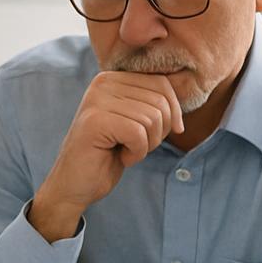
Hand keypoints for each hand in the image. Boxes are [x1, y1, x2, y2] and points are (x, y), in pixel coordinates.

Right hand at [30, 71, 183, 240]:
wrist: (75, 185)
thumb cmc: (108, 154)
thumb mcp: (134, 121)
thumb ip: (152, 102)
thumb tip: (186, 92)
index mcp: (112, 77)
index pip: (162, 83)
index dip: (171, 113)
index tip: (155, 135)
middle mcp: (102, 82)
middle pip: (160, 101)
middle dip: (158, 132)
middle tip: (136, 146)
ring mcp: (96, 100)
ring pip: (152, 119)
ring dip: (146, 145)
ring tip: (124, 151)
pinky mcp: (95, 121)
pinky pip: (139, 134)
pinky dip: (136, 153)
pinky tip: (119, 157)